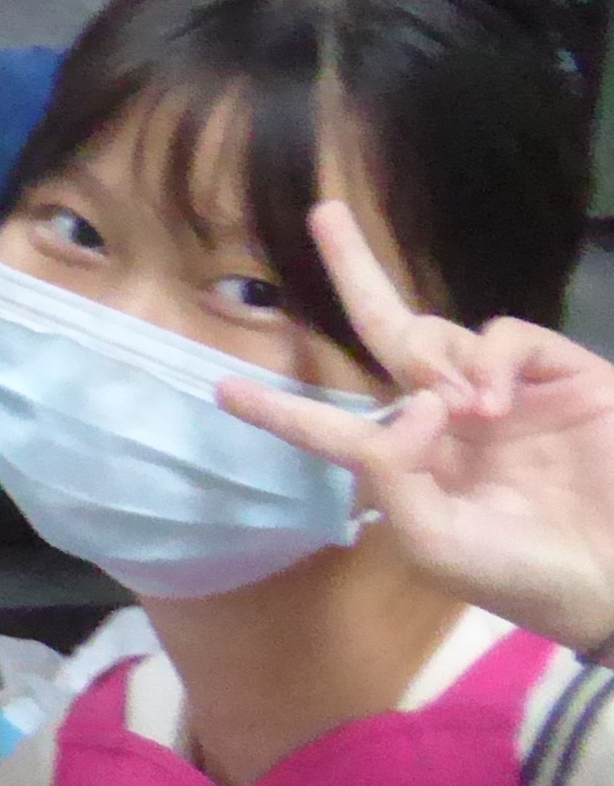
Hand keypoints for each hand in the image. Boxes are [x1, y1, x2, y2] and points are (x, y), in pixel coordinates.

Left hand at [214, 200, 613, 656]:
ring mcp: (506, 392)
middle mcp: (450, 417)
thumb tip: (409, 403)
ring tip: (471, 415)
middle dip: (353, 269)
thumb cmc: (522, 574)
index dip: (281, 409)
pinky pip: (504, 336)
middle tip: (323, 211)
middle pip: (388, 330)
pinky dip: (487, 359)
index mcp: (413, 463)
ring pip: (439, 332)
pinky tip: (493, 403)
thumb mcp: (434, 542)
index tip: (221, 391)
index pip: (334, 428)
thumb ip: (392, 476)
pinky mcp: (563, 377)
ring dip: (435, 361)